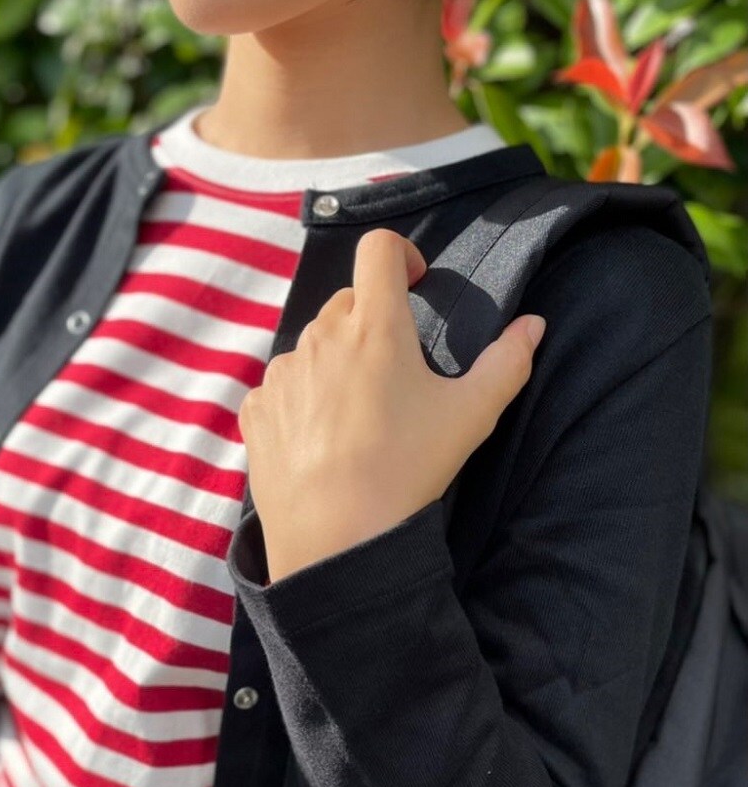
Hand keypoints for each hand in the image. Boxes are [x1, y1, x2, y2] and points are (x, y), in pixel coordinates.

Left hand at [237, 227, 545, 582]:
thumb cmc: (407, 469)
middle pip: (346, 303)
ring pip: (311, 347)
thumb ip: (508, 362)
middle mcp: (319, 337)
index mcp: (374, 326)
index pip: (379, 250)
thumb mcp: (471, 416)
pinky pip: (280, 388)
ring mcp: (281, 373)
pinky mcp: (254, 409)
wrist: (335, 537)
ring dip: (334, 363)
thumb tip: (532, 325)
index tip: (414, 283)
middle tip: (393, 372)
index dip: (400, 255)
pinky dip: (300, 400)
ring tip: (356, 416)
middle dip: (371, 322)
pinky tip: (320, 440)